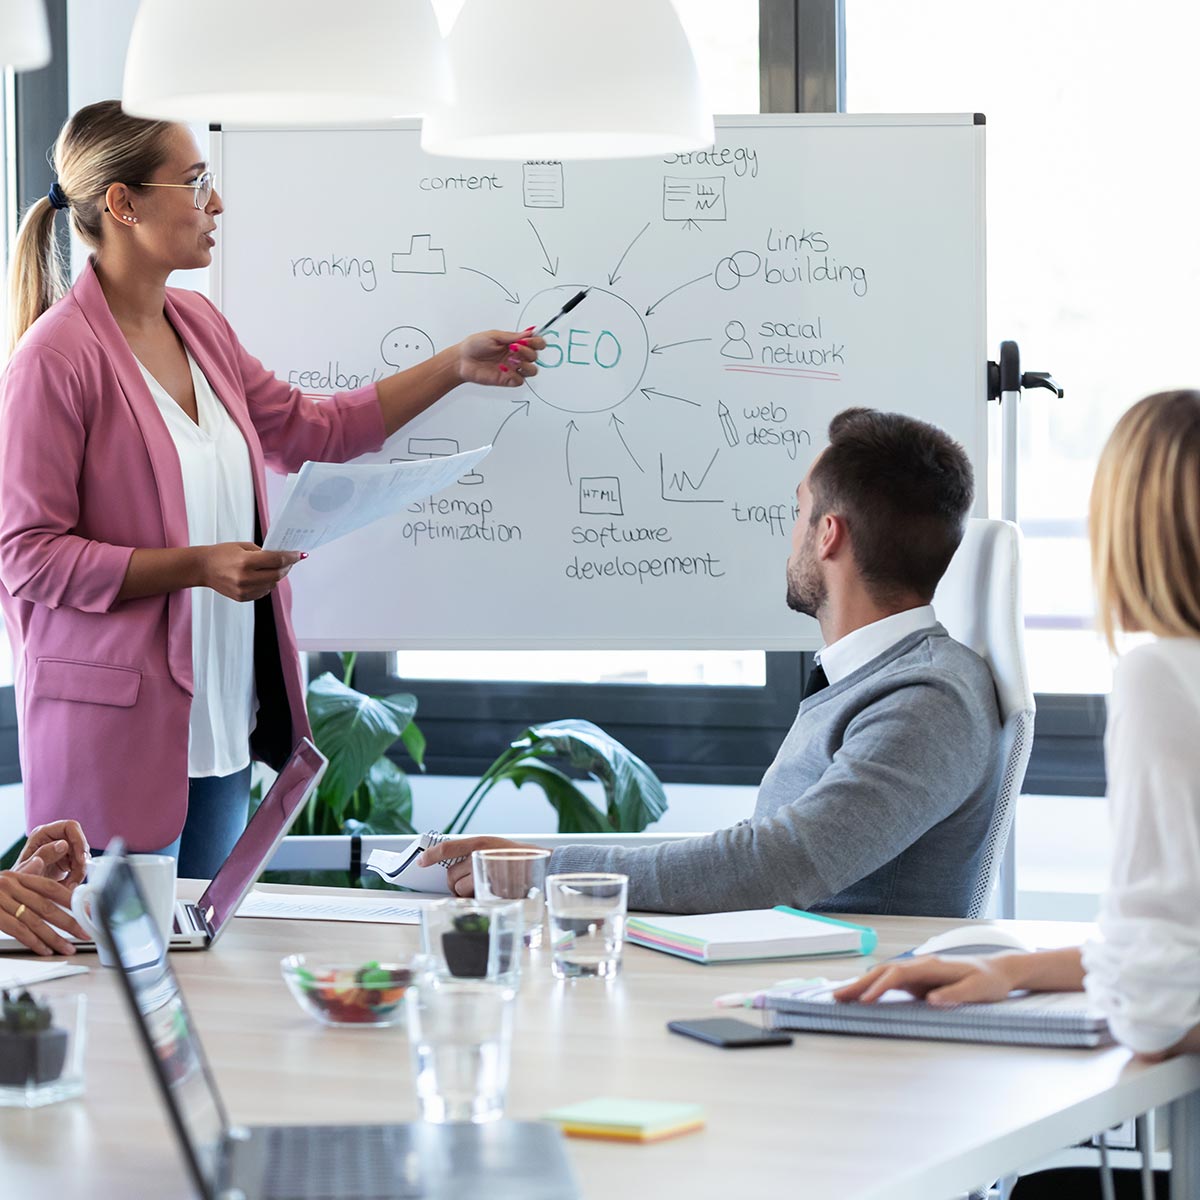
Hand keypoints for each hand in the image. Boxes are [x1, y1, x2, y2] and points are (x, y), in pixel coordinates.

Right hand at [0, 870, 88, 955]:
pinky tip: (45, 950)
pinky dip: (33, 942)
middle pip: (47, 907)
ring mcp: (0, 901)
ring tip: (68, 948)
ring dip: (54, 937)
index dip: (72, 900)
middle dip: (70, 921)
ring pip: (34, 921)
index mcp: (17, 877)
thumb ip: (27, 871)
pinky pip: (17, 931)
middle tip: (86, 932)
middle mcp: (11, 886)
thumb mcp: (5, 879)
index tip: (89, 910)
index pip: (51, 888)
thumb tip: (47, 857)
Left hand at [15, 820, 89, 884]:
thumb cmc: (19, 880)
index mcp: (42, 834)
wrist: (20, 894)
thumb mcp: (28, 868)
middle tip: (75, 878)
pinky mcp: (66, 860)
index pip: (70, 827)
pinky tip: (69, 883)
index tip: (81, 860)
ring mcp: (61, 849)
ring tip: (69, 885)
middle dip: (80, 862)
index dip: (79, 841)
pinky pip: (80, 864)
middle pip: (79, 842)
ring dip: (79, 871)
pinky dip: (77, 875)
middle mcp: (54, 838)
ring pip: (82, 854)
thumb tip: (64, 844)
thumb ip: (43, 854)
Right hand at [198, 543, 303, 601]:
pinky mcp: (242, 598)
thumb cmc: (222, 554)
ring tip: (273, 568)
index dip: (291, 557)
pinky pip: (263, 592)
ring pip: (272, 585)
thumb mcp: (243, 546)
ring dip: (277, 576)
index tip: (299, 554)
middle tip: (289, 561)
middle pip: (277, 575)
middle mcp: (245, 578)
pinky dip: (267, 584)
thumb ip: (263, 552)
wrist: (202, 568)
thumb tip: (283, 557)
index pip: (277, 560)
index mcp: (246, 562)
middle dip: (286, 567)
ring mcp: (244, 590)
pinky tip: (262, 577)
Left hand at [418, 835, 543, 896]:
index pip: (448, 847)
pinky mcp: (491, 889)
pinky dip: (476, 899)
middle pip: (451, 875)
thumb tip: (453, 869)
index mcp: (480, 842)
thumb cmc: (518, 858)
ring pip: (460, 888)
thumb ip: (474, 854)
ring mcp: (485, 873)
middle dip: (455, 883)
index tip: (421, 861)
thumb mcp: (494, 847)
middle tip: (467, 883)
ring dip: (465, 893)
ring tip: (483, 887)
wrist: (543, 865)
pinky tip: (489, 893)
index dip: (431, 855)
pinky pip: (472, 898)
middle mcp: (480, 855)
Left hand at [455, 330, 545, 388]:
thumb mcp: (494, 335)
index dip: (537, 342)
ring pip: (532, 370)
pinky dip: (514, 375)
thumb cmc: (475, 345)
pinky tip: (502, 368)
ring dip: (525, 364)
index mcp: (515, 343)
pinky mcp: (507, 380)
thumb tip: (530, 332)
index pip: (536, 343)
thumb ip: (513, 336)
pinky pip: (520, 380)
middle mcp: (516, 356)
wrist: (462, 360)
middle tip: (514, 348)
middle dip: (528, 351)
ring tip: (511, 359)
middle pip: (535, 356)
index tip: (528, 340)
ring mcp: (513, 369)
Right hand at [832, 955, 1021, 1005]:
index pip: (898, 975)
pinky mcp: (920, 979)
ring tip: (841, 996)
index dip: (879, 987)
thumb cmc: (990, 981)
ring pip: (883, 975)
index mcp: (933, 966)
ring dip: (862, 985)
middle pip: (883, 972)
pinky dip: (873, 987)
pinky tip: (863, 995)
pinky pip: (891, 982)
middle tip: (837, 997)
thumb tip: (931, 1000)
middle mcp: (921, 965)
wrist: (1000, 971)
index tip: (865, 1001)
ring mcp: (919, 971)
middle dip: (859, 984)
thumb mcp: (977, 991)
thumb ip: (954, 994)